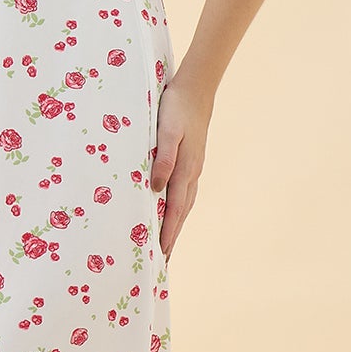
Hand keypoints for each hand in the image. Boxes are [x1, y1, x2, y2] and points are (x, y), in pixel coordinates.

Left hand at [149, 72, 211, 261]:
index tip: (160, 254)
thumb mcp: (166, 131)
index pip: (174, 209)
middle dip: (172, 238)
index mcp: (184, 170)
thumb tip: (156, 189)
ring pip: (184, 205)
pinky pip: (184, 193)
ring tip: (167, 245)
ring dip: (175, 226)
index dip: (167, 232)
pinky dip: (178, 209)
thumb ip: (162, 159)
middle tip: (162, 262)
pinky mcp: (191, 162)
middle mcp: (191, 174)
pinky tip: (173, 212)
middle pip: (180, 213)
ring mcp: (193, 169)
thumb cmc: (175, 109)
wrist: (195, 89)